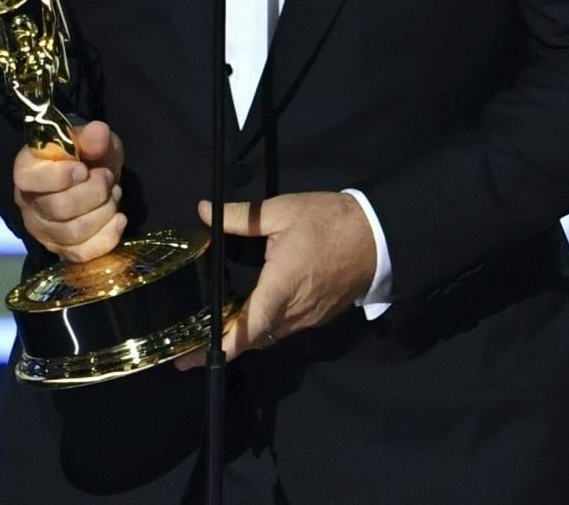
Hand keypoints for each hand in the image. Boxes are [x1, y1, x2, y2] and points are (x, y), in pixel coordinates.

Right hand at [13, 119, 125, 262]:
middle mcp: (27, 203)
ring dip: (104, 212)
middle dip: (94, 193)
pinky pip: (82, 254)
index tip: (84, 169)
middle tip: (107, 178)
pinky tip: (118, 219)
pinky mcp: (60, 249)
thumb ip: (94, 135)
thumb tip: (98, 133)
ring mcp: (42, 230)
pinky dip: (107, 237)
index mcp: (26, 169)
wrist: (93, 175)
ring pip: (73, 233)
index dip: (61, 177)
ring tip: (114, 194)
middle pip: (58, 208)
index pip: (31, 180)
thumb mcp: (92, 138)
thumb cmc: (85, 154)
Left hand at [175, 191, 375, 368]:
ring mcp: (309, 318)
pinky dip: (266, 325)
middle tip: (190, 340)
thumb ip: (242, 216)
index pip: (246, 328)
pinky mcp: (319, 316)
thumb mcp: (283, 210)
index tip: (191, 358)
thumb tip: (204, 211)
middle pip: (253, 338)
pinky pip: (286, 327)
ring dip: (245, 333)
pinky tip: (252, 310)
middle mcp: (294, 312)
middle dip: (223, 342)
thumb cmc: (329, 222)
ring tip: (216, 325)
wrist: (378, 235)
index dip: (219, 346)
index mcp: (281, 287)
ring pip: (270, 335)